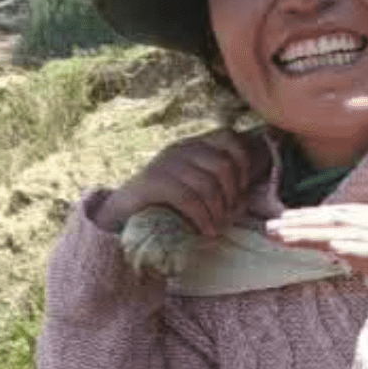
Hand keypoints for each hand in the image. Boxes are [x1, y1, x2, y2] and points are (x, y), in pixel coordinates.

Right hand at [95, 128, 271, 236]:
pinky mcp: (153, 182)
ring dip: (218, 212)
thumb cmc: (165, 203)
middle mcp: (181, 148)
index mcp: (194, 144)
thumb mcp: (193, 186)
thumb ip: (215, 182)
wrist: (120, 213)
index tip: (244, 188)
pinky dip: (202, 218)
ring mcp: (166, 163)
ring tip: (217, 228)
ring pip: (208, 184)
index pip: (229, 137)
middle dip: (232, 195)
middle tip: (230, 216)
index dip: (243, 162)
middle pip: (223, 165)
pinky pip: (188, 198)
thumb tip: (246, 197)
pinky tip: (205, 231)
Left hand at [266, 204, 367, 293]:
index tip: (286, 220)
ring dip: (313, 232)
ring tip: (283, 235)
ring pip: (345, 231)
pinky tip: (328, 248)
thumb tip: (342, 253)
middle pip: (337, 218)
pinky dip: (349, 247)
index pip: (342, 214)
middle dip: (302, 222)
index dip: (313, 216)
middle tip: (270, 227)